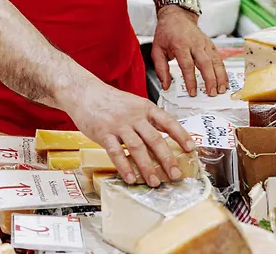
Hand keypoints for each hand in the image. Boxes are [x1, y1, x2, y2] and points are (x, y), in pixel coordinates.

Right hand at [64, 80, 193, 186]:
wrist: (84, 93)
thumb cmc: (110, 101)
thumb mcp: (134, 104)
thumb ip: (148, 119)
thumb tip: (165, 137)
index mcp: (145, 107)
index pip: (168, 121)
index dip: (181, 135)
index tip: (191, 148)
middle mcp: (134, 116)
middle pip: (155, 139)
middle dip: (167, 159)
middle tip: (175, 174)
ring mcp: (118, 125)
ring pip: (137, 148)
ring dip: (148, 167)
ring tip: (155, 182)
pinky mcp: (103, 133)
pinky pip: (116, 153)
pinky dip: (125, 167)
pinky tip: (131, 178)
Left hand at [151, 6, 227, 96]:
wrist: (176, 16)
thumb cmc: (166, 33)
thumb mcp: (157, 49)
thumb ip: (160, 69)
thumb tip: (166, 86)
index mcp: (180, 45)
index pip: (187, 65)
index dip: (191, 80)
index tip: (192, 92)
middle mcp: (194, 44)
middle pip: (205, 63)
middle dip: (210, 80)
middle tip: (211, 93)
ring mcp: (204, 43)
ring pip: (215, 61)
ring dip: (220, 76)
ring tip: (221, 90)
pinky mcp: (210, 44)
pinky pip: (219, 58)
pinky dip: (223, 70)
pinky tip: (224, 80)